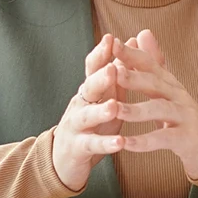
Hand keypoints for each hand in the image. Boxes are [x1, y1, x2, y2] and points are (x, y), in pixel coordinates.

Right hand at [50, 34, 126, 191]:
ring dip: (101, 111)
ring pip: (87, 116)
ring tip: (115, 106)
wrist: (66, 159)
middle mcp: (80, 104)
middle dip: (100, 78)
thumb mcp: (108, 96)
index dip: (100, 53)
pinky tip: (119, 143)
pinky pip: (92, 144)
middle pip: (88, 87)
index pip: (93, 68)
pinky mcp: (79, 148)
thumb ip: (120, 73)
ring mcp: (77, 126)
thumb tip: (130, 41)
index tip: (111, 38)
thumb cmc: (93, 124)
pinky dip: (105, 143)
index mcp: (90, 89)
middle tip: (112, 69)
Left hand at [110, 29, 197, 179]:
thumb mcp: (169, 88)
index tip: (112, 44)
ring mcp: (184, 116)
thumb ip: (154, 63)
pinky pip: (163, 138)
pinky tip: (126, 144)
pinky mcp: (185, 138)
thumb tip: (143, 32)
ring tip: (115, 110)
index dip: (132, 54)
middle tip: (112, 72)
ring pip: (159, 110)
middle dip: (133, 77)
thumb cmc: (183, 115)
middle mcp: (178, 96)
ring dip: (135, 110)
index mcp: (169, 83)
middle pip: (155, 83)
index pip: (150, 64)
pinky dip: (144, 142)